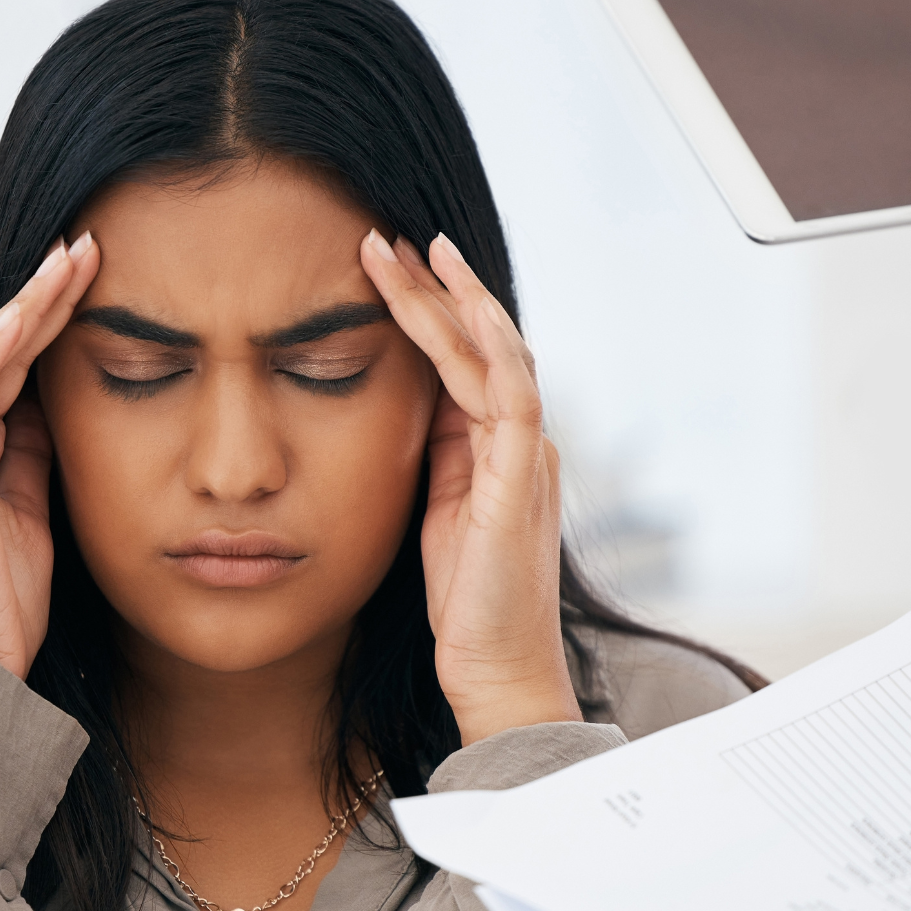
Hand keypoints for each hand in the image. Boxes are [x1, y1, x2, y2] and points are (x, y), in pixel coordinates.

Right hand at [0, 233, 99, 677]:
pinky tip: (25, 313)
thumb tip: (61, 412)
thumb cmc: (2, 604)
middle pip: (1, 350)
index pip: (16, 369)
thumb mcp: (38, 516)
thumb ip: (39, 462)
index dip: (50, 322)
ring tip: (68, 261)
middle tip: (85, 247)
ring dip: (28, 306)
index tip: (90, 281)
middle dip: (43, 296)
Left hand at [360, 230, 581, 746]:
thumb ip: (434, 458)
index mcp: (501, 449)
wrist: (496, 671)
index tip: (383, 270)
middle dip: (434, 288)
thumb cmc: (462, 604)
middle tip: (384, 238)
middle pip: (483, 342)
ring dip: (450, 298)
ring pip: (496, 351)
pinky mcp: (521, 476)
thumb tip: (406, 406)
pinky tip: (452, 303)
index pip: (469, 361)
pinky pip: (509, 389)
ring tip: (409, 250)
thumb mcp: (435, 513)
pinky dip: (482, 341)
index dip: (430, 313)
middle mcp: (523, 441)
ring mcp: (527, 455)